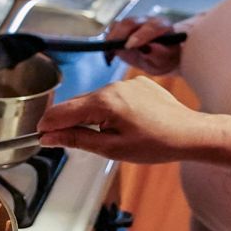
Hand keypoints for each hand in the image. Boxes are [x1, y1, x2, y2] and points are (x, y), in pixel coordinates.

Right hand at [37, 76, 210, 162]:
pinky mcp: (138, 83)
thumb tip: (49, 136)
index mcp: (104, 102)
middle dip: (69, 122)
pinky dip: (109, 109)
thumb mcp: (111, 148)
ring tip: (105, 136)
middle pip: (77, 104)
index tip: (40, 137)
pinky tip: (123, 124)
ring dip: (91, 116)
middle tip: (67, 142)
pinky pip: (113, 95)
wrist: (190, 133)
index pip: (62, 112)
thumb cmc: (155, 144)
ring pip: (95, 99)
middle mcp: (112, 86)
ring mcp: (126, 82)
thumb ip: (76, 139)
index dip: (47, 126)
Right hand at [105, 17, 181, 74]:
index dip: (139, 35)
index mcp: (162, 26)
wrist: (161, 56)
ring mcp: (134, 23)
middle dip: (120, 34)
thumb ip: (158, 54)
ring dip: (112, 37)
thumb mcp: (165, 60)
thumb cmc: (165, 58)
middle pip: (131, 22)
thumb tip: (147, 49)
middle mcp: (147, 21)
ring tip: (109, 53)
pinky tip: (109, 54)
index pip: (151, 27)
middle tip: (114, 48)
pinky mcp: (123, 28)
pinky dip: (108, 40)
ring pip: (119, 24)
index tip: (129, 46)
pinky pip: (112, 29)